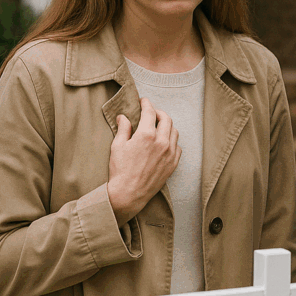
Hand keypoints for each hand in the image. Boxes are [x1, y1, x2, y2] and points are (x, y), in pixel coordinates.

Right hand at [107, 97, 180, 225]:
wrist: (129, 194)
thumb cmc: (120, 171)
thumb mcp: (117, 146)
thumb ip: (123, 129)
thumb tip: (123, 117)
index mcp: (146, 135)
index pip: (149, 112)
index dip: (146, 104)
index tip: (143, 101)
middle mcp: (161, 142)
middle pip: (166, 119)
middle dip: (158, 112)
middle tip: (151, 113)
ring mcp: (169, 154)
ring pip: (174, 132)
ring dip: (167, 126)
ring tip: (158, 126)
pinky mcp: (173, 164)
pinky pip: (177, 147)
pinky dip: (171, 141)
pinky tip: (164, 142)